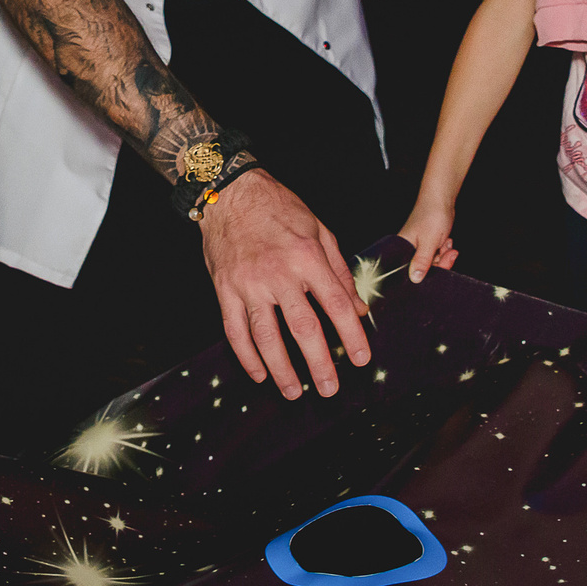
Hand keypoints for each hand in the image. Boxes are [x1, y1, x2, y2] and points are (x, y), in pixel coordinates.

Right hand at [199, 168, 371, 397]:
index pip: (335, 304)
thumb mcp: (319, 231)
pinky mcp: (224, 289)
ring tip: (293, 392)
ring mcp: (248, 283)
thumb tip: (358, 308)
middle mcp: (278, 273)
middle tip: (330, 389)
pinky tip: (259, 373)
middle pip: (303, 328)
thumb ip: (340, 271)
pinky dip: (246, 356)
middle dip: (318, 363)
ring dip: (281, 369)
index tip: (362, 358)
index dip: (351, 335)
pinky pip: (235, 330)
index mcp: (306, 257)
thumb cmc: (278, 208)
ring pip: (266, 336)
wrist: (229, 193)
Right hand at [397, 196, 459, 282]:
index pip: (412, 271)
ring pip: (433, 262)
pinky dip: (444, 250)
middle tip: (447, 253)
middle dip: (440, 262)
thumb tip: (415, 278)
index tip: (439, 264)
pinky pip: (436, 255)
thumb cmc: (431, 215)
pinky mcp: (427, 244)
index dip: (428, 272)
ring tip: (446, 243)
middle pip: (425, 268)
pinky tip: (446, 241)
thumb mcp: (428, 242)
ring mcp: (418, 246)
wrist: (441, 199)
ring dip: (443, 255)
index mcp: (403, 248)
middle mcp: (409, 249)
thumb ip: (422, 261)